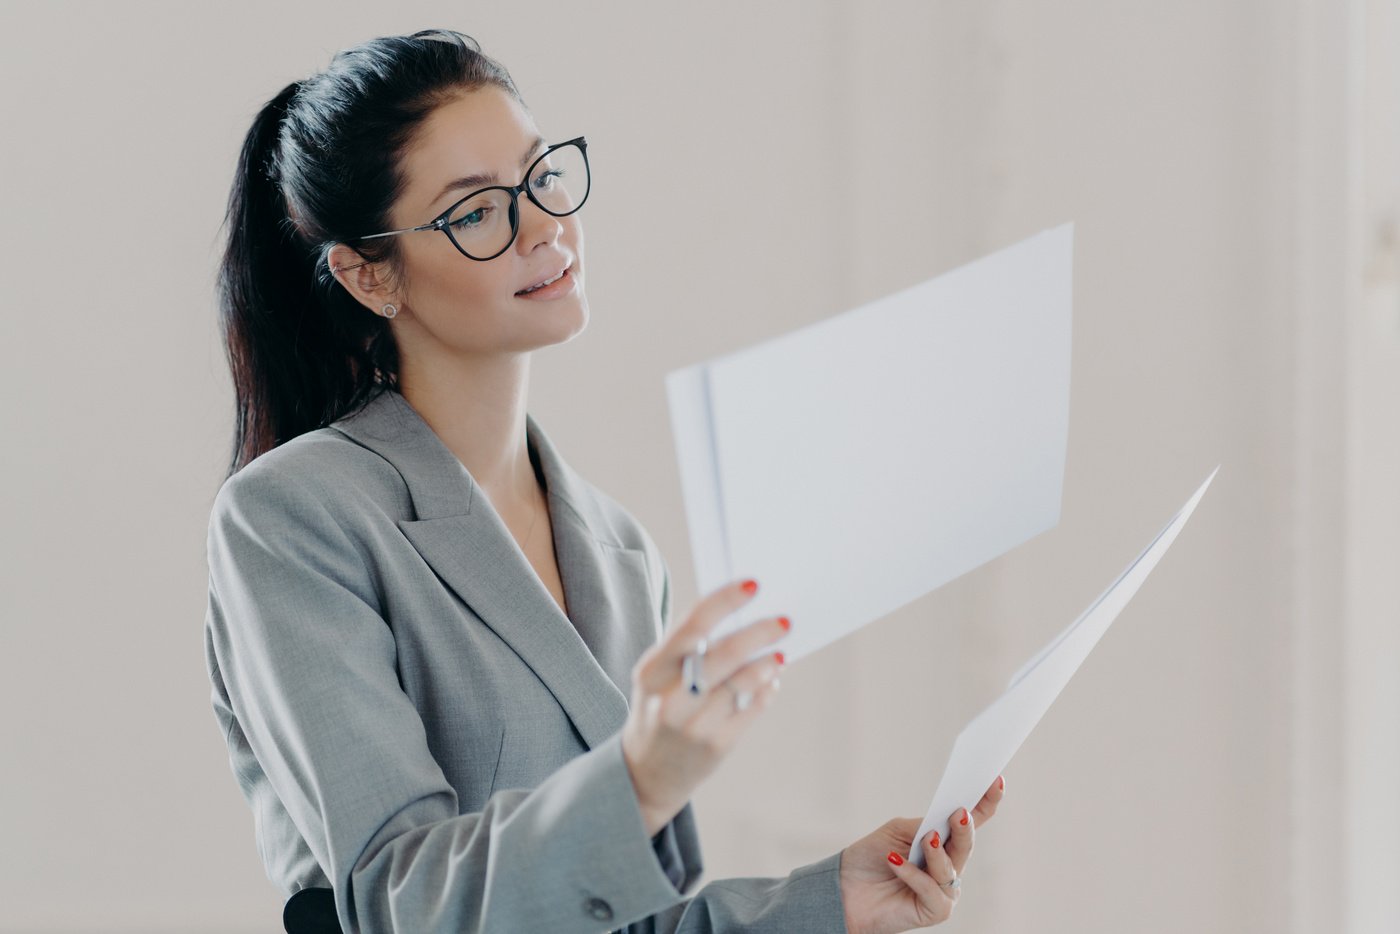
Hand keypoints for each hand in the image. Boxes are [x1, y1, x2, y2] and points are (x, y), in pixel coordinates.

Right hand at [621, 578, 791, 834]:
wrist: (644, 773)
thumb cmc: (659, 705)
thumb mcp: (658, 676)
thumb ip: (690, 648)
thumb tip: (743, 613)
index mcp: (651, 672)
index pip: (691, 627)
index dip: (724, 602)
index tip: (754, 584)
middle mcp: (668, 699)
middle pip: (721, 657)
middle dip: (757, 634)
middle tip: (785, 620)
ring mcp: (692, 727)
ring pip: (740, 686)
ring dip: (766, 664)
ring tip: (780, 652)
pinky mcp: (715, 748)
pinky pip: (750, 712)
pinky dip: (766, 691)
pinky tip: (771, 679)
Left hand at [839, 776, 1005, 932]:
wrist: (845, 888)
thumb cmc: (871, 858)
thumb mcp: (896, 831)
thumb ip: (922, 825)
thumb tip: (942, 823)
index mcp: (943, 841)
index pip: (971, 821)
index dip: (986, 802)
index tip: (995, 782)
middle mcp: (949, 865)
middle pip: (966, 845)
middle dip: (965, 828)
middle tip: (960, 814)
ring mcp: (944, 890)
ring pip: (951, 868)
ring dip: (938, 853)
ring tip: (927, 838)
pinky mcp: (935, 911)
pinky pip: (932, 890)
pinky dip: (913, 874)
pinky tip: (895, 861)